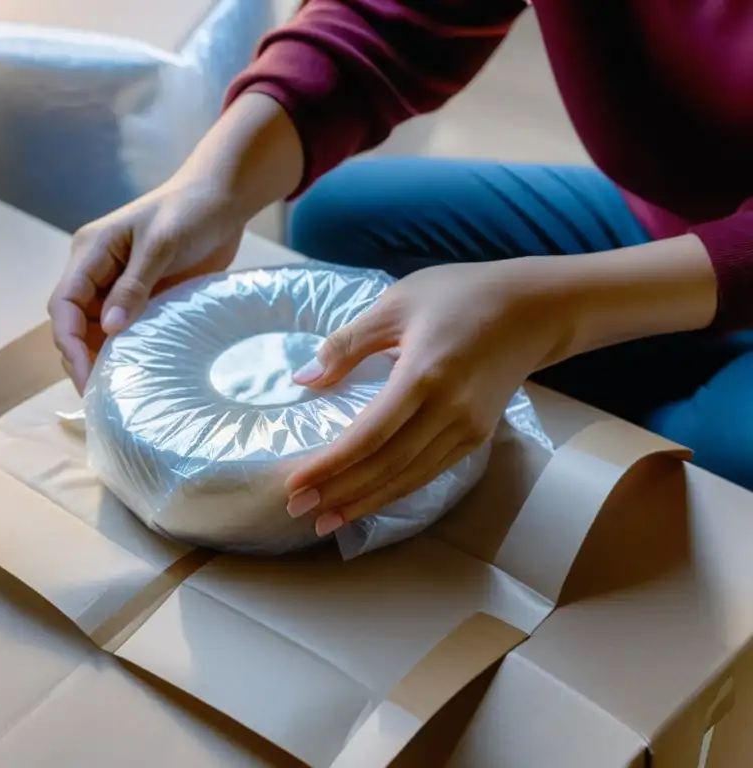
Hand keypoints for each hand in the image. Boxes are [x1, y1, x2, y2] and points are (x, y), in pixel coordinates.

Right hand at [49, 177, 243, 392]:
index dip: (69, 342)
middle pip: (74, 323)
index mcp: (90, 252)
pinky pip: (125, 330)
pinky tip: (137, 373)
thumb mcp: (161, 245)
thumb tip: (109, 329)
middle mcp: (97, 271)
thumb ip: (135, 285)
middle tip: (101, 394)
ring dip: (102, 358)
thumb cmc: (190, 211)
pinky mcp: (142, 296)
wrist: (223, 198)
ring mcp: (119, 286)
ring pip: (96, 331)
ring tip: (117, 392)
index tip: (86, 374)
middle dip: (80, 358)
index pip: (64, 304)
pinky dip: (126, 351)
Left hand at [284, 259, 572, 536]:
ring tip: (325, 520)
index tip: (296, 484)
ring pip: (409, 477)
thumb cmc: (460, 295)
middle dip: (339, 492)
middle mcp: (449, 410)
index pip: (369, 435)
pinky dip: (395, 490)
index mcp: (424, 374)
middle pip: (386, 465)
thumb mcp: (396, 304)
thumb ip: (347, 344)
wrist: (533, 308)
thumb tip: (304, 379)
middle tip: (298, 510)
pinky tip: (368, 500)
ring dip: (365, 501)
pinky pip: (429, 472)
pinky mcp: (477, 436)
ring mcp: (467, 427)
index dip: (331, 465)